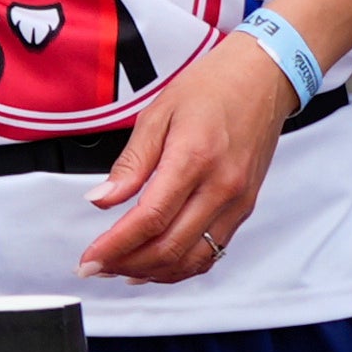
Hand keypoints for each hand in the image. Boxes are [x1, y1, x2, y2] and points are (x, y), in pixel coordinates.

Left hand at [79, 25, 305, 285]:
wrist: (262, 79)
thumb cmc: (211, 87)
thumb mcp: (158, 114)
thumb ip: (130, 163)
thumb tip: (100, 200)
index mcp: (193, 158)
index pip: (150, 218)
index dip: (115, 245)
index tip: (89, 258)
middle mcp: (221, 187)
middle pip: (170, 247)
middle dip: (126, 264)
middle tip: (96, 267)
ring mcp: (237, 202)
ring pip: (194, 259)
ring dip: (153, 273)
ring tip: (120, 269)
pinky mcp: (245, 208)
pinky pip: (213, 251)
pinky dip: (182, 266)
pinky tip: (157, 265)